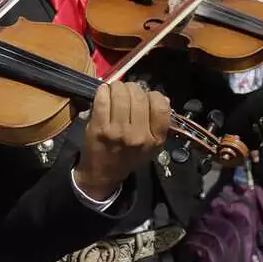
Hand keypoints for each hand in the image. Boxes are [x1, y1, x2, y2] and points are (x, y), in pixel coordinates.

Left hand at [73, 82, 170, 200]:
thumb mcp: (151, 146)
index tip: (145, 97)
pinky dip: (102, 92)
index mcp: (155, 139)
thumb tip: (163, 98)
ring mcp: (118, 132)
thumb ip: (159, 123)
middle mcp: (138, 135)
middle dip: (132, 88)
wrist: (103, 174)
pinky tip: (103, 93)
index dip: (153, 95)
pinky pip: (103, 100)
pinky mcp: (99, 128)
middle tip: (126, 92)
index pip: (161, 106)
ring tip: (114, 90)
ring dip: (116, 87)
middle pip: (139, 96)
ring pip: (121, 95)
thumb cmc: (127, 157)